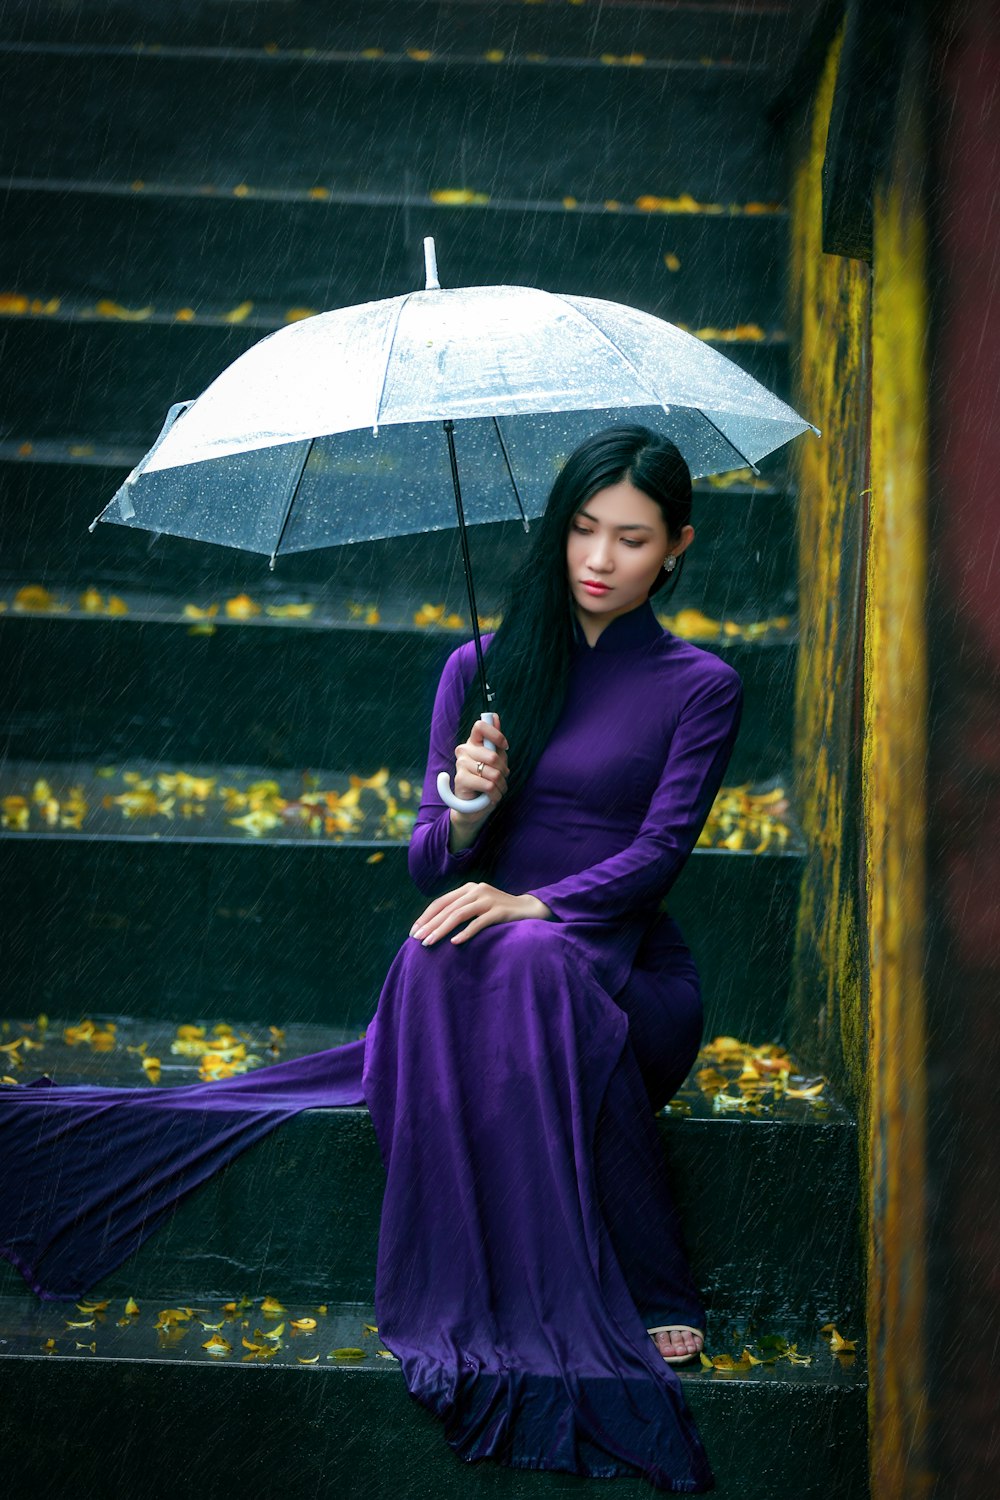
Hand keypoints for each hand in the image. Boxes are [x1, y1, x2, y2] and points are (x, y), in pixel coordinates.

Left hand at [410, 882, 552, 945]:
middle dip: (430, 925)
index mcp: (468, 888)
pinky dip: (465, 933)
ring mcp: (488, 899)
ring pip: (459, 914)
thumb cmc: (498, 910)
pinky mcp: (499, 911)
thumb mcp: (477, 905)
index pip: (441, 902)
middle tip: (417, 939)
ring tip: (430, 943)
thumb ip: (460, 909)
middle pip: (447, 909)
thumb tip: (433, 925)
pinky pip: (479, 922)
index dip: (425, 916)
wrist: (529, 909)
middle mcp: (477, 890)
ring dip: (442, 929)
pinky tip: (455, 943)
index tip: (413, 931)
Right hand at [451, 715, 509, 815]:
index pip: (480, 726)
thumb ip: (495, 740)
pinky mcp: (461, 779)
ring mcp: (461, 764)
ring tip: (496, 789)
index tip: (505, 746)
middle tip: (501, 778)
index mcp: (473, 742)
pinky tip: (492, 796)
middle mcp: (464, 750)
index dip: (496, 735)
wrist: (473, 806)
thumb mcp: (496, 759)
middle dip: (503, 771)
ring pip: (493, 773)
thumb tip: (494, 717)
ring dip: (501, 785)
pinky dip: (495, 794)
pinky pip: (488, 785)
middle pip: (493, 756)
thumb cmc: (486, 779)